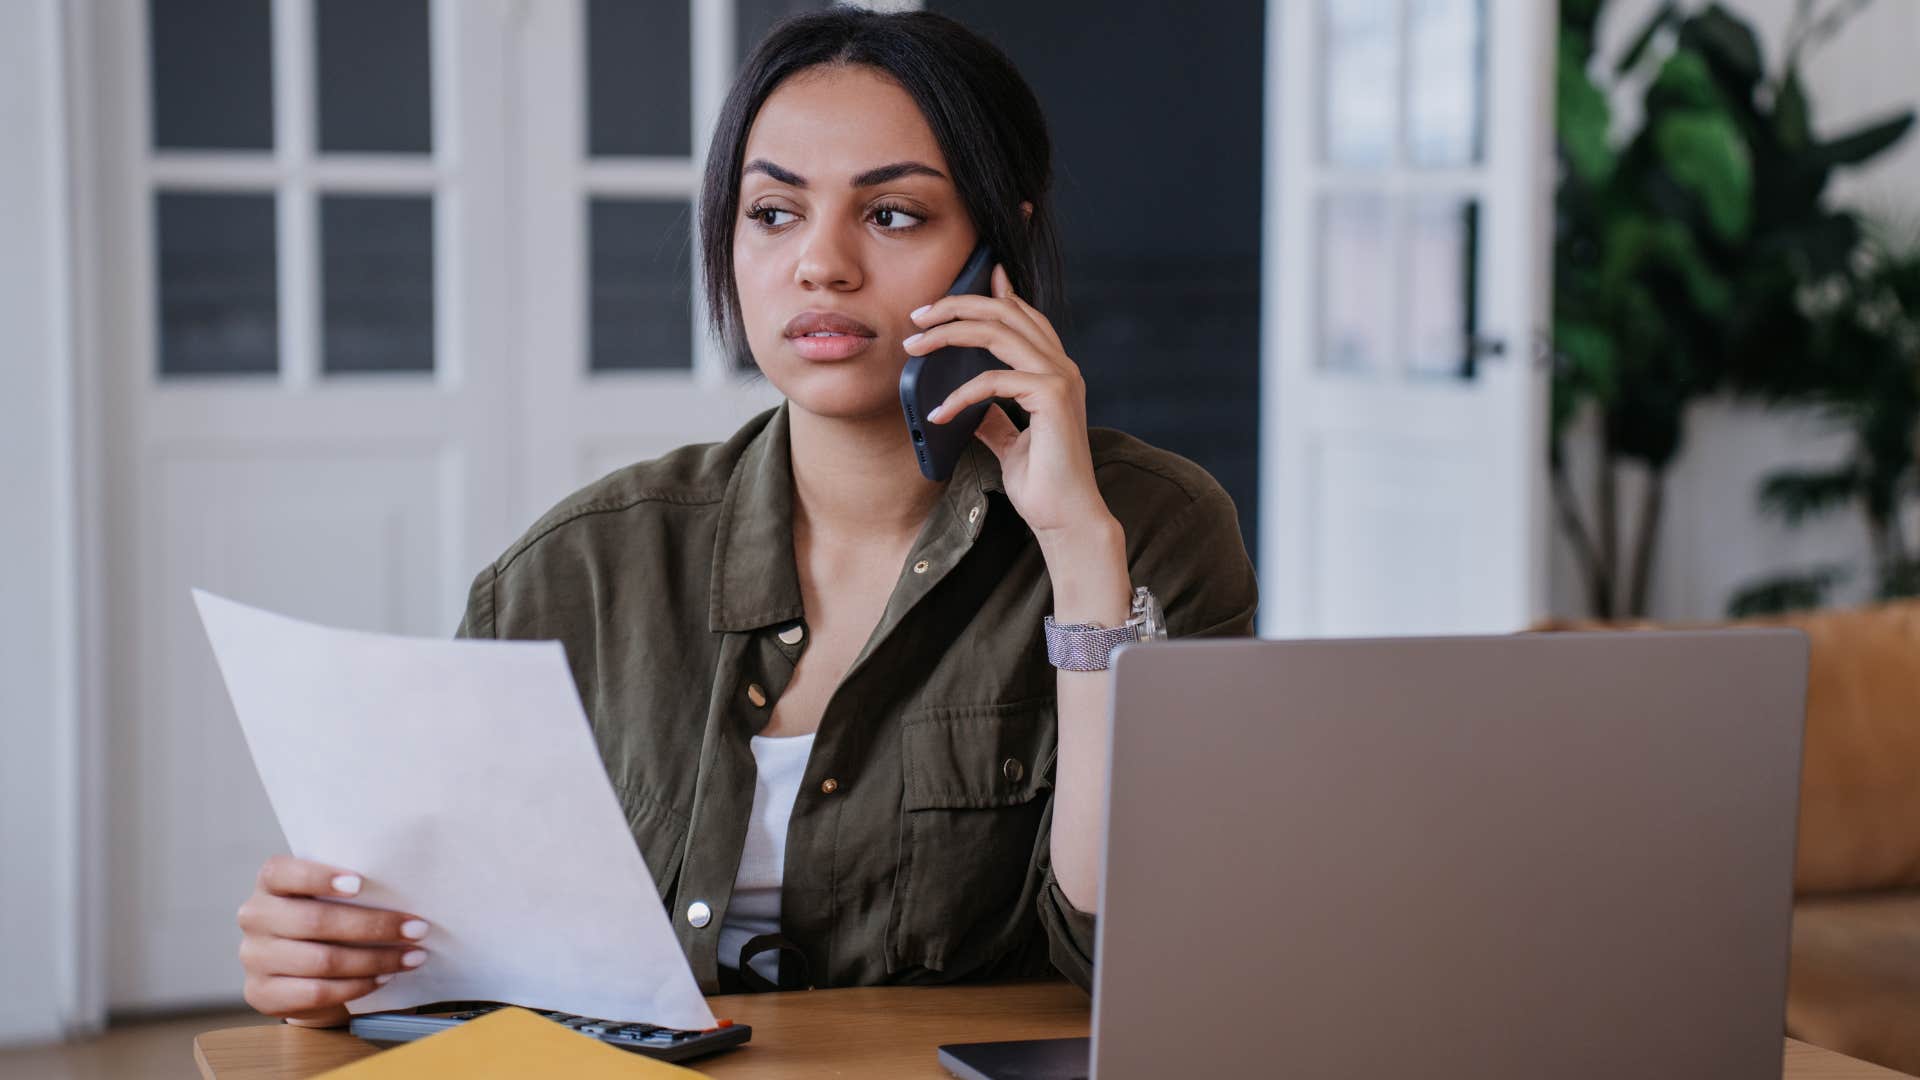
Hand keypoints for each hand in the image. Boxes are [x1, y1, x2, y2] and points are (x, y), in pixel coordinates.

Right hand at [236, 855, 430, 1026]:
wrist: (298, 968)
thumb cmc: (326, 916)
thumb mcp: (330, 894)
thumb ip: (350, 886)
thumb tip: (404, 887)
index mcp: (271, 882)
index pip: (284, 873)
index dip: (319, 877)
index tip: (361, 884)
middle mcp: (255, 916)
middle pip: (315, 922)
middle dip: (373, 926)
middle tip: (417, 928)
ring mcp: (254, 957)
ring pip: (321, 961)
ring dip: (375, 960)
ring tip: (411, 957)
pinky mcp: (261, 993)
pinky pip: (316, 992)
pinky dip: (357, 986)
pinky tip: (384, 978)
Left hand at [909, 264, 1115, 542]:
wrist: (1066, 520)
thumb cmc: (1043, 485)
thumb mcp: (1010, 443)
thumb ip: (994, 418)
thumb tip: (970, 406)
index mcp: (1056, 373)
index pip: (1024, 317)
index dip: (997, 293)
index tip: (964, 280)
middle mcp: (1062, 368)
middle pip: (1007, 312)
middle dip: (958, 305)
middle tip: (919, 314)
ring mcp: (1060, 378)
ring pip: (997, 331)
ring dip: (949, 333)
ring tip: (914, 346)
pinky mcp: (1051, 396)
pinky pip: (992, 381)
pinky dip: (958, 395)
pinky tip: (937, 414)